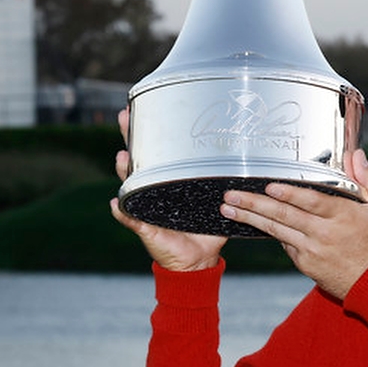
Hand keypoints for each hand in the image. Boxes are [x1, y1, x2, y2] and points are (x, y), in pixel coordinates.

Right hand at [110, 107, 226, 272]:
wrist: (198, 259)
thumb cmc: (205, 226)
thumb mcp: (216, 199)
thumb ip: (227, 182)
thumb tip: (251, 158)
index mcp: (168, 181)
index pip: (155, 150)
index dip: (147, 130)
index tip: (141, 107)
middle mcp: (152, 190)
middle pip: (136, 159)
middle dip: (128, 138)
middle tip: (123, 118)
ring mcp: (145, 207)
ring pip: (129, 185)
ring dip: (124, 171)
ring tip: (122, 158)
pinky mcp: (145, 228)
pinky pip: (130, 218)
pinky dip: (122, 212)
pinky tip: (116, 203)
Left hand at [219, 149, 367, 298]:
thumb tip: (357, 154)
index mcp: (343, 216)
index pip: (312, 203)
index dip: (290, 195)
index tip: (270, 187)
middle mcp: (323, 234)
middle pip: (284, 216)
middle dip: (254, 205)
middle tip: (231, 196)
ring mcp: (311, 250)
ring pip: (276, 230)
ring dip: (250, 219)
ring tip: (228, 208)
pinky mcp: (304, 263)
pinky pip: (283, 243)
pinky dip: (268, 231)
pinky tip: (250, 220)